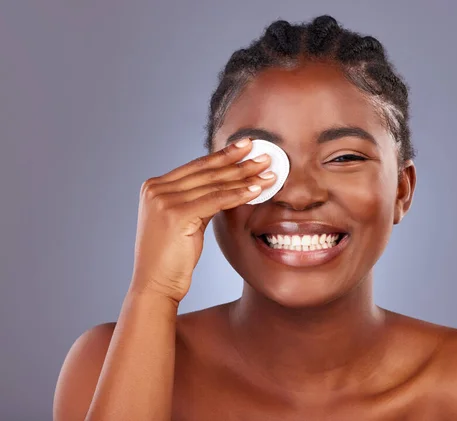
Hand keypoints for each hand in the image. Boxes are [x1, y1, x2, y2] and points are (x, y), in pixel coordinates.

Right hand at [129, 138, 274, 301]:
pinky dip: (239, 194)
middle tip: (265, 154)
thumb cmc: (171, 258)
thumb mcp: (184, 221)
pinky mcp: (176, 215)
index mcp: (154, 187)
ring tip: (268, 171)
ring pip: (214, 184)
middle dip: (239, 162)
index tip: (245, 147)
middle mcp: (156, 189)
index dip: (223, 155)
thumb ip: (198, 200)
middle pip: (207, 171)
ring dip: (245, 177)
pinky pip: (216, 200)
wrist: (155, 286)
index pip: (197, 166)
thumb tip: (227, 185)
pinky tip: (257, 189)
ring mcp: (163, 200)